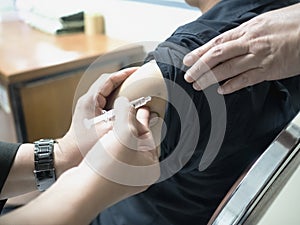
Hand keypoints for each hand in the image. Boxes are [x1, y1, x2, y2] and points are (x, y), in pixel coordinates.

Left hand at [55, 67, 138, 175]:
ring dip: (120, 89)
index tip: (137, 71)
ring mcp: (88, 107)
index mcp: (90, 100)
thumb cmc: (83, 146)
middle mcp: (88, 101)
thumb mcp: (109, 131)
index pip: (109, 79)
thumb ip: (124, 118)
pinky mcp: (90, 114)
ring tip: (135, 89)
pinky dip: (117, 99)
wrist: (68, 157)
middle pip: (108, 83)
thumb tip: (140, 111)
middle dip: (123, 79)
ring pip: (107, 91)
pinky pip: (106, 101)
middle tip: (138, 79)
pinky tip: (126, 105)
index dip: (124, 73)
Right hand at [84, 96, 159, 191]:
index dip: (143, 118)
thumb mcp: (124, 134)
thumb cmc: (107, 168)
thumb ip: (127, 115)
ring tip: (115, 120)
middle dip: (131, 124)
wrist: (81, 191)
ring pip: (124, 147)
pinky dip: (110, 143)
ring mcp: (123, 176)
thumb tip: (126, 104)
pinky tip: (104, 136)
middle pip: (137, 141)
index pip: (148, 136)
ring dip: (119, 132)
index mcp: (150, 166)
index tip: (141, 107)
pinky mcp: (108, 176)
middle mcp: (138, 173)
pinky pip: (113, 155)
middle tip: (129, 111)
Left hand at [183, 3, 299, 93]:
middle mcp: (250, 42)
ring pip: (228, 69)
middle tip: (188, 76)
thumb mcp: (264, 22)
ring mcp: (258, 57)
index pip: (217, 42)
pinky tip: (221, 91)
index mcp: (247, 29)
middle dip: (200, 67)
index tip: (187, 60)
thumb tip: (230, 42)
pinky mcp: (269, 70)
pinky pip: (246, 79)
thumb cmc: (292, 23)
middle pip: (217, 56)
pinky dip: (232, 85)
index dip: (199, 52)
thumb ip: (245, 34)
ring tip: (198, 85)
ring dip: (210, 78)